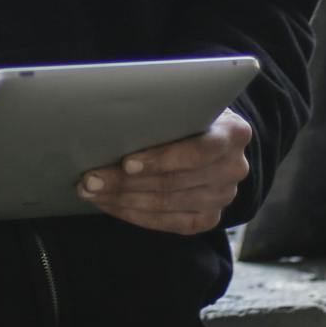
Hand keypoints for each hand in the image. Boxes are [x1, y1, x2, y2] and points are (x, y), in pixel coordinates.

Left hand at [77, 108, 252, 234]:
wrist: (211, 138)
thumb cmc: (189, 115)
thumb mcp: (186, 103)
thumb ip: (167, 109)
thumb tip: (115, 111)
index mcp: (234, 133)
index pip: (199, 150)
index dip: (162, 159)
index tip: (126, 162)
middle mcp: (234, 168)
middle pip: (174, 181)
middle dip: (126, 181)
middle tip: (91, 178)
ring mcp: (223, 197)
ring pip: (166, 204)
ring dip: (122, 199)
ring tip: (90, 191)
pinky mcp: (209, 218)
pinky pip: (167, 223)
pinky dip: (133, 214)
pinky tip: (110, 204)